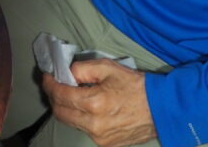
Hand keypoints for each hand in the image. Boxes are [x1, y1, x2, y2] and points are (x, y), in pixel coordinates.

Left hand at [42, 60, 157, 146]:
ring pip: (71, 122)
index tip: (47, 76)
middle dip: (53, 97)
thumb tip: (67, 74)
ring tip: (70, 94)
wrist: (160, 109)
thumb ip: (83, 69)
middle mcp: (94, 124)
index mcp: (94, 103)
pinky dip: (80, 117)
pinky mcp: (106, 144)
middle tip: (54, 84)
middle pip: (60, 112)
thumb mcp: (109, 68)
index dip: (49, 84)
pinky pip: (84, 129)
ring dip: (66, 108)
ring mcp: (99, 137)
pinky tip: (86, 107)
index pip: (60, 95)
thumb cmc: (136, 86)